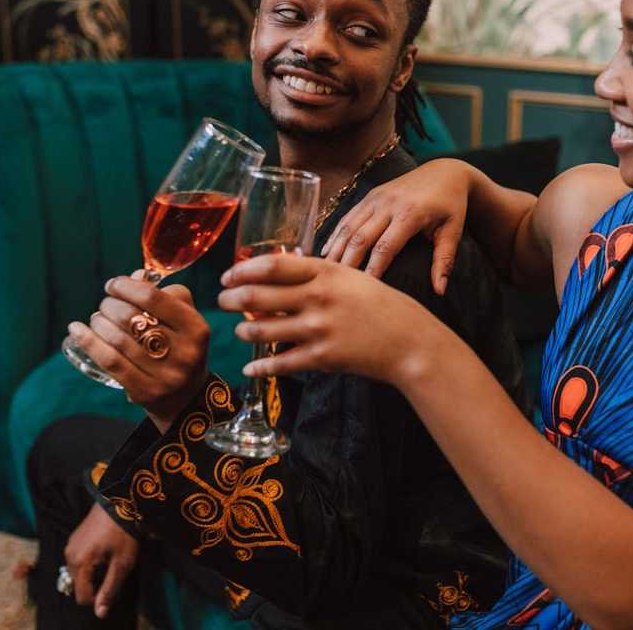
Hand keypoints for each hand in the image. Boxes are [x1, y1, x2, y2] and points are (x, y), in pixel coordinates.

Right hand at [64, 504, 138, 619]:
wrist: (120, 501)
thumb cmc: (124, 533)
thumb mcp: (122, 564)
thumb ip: (110, 589)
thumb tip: (100, 613)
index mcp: (80, 563)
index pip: (82, 597)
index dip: (98, 598)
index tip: (114, 584)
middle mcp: (70, 555)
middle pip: (79, 586)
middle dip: (95, 584)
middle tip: (115, 569)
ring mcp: (70, 545)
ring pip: (78, 573)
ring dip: (92, 573)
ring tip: (110, 558)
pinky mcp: (74, 538)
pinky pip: (78, 559)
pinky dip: (89, 562)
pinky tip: (104, 550)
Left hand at [66, 271, 210, 432]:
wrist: (187, 397)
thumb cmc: (180, 347)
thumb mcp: (185, 320)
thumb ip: (165, 295)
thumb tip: (133, 278)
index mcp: (197, 329)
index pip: (154, 298)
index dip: (126, 287)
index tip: (114, 285)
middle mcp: (184, 353)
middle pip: (132, 318)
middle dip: (110, 305)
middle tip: (106, 304)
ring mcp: (165, 375)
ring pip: (118, 339)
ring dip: (99, 322)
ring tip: (97, 318)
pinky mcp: (144, 391)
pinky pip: (109, 361)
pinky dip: (88, 341)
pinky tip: (76, 330)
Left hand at [219, 254, 460, 387]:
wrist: (410, 340)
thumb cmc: (381, 305)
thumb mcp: (351, 277)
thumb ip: (317, 273)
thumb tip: (280, 269)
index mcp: (325, 272)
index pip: (271, 265)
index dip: (242, 270)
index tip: (228, 276)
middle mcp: (318, 298)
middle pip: (258, 295)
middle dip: (232, 299)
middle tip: (223, 302)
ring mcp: (319, 329)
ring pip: (263, 329)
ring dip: (244, 331)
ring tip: (240, 330)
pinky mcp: (322, 358)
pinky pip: (280, 363)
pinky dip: (260, 366)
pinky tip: (250, 367)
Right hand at [320, 158, 473, 293]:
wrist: (444, 172)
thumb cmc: (451, 206)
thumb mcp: (453, 231)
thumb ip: (444, 261)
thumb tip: (439, 291)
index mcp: (410, 214)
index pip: (385, 247)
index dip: (372, 269)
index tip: (364, 289)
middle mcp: (389, 204)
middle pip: (360, 237)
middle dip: (347, 262)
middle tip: (336, 286)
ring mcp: (376, 198)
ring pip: (349, 226)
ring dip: (335, 250)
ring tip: (325, 273)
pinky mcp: (370, 195)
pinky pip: (348, 217)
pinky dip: (335, 235)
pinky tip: (326, 253)